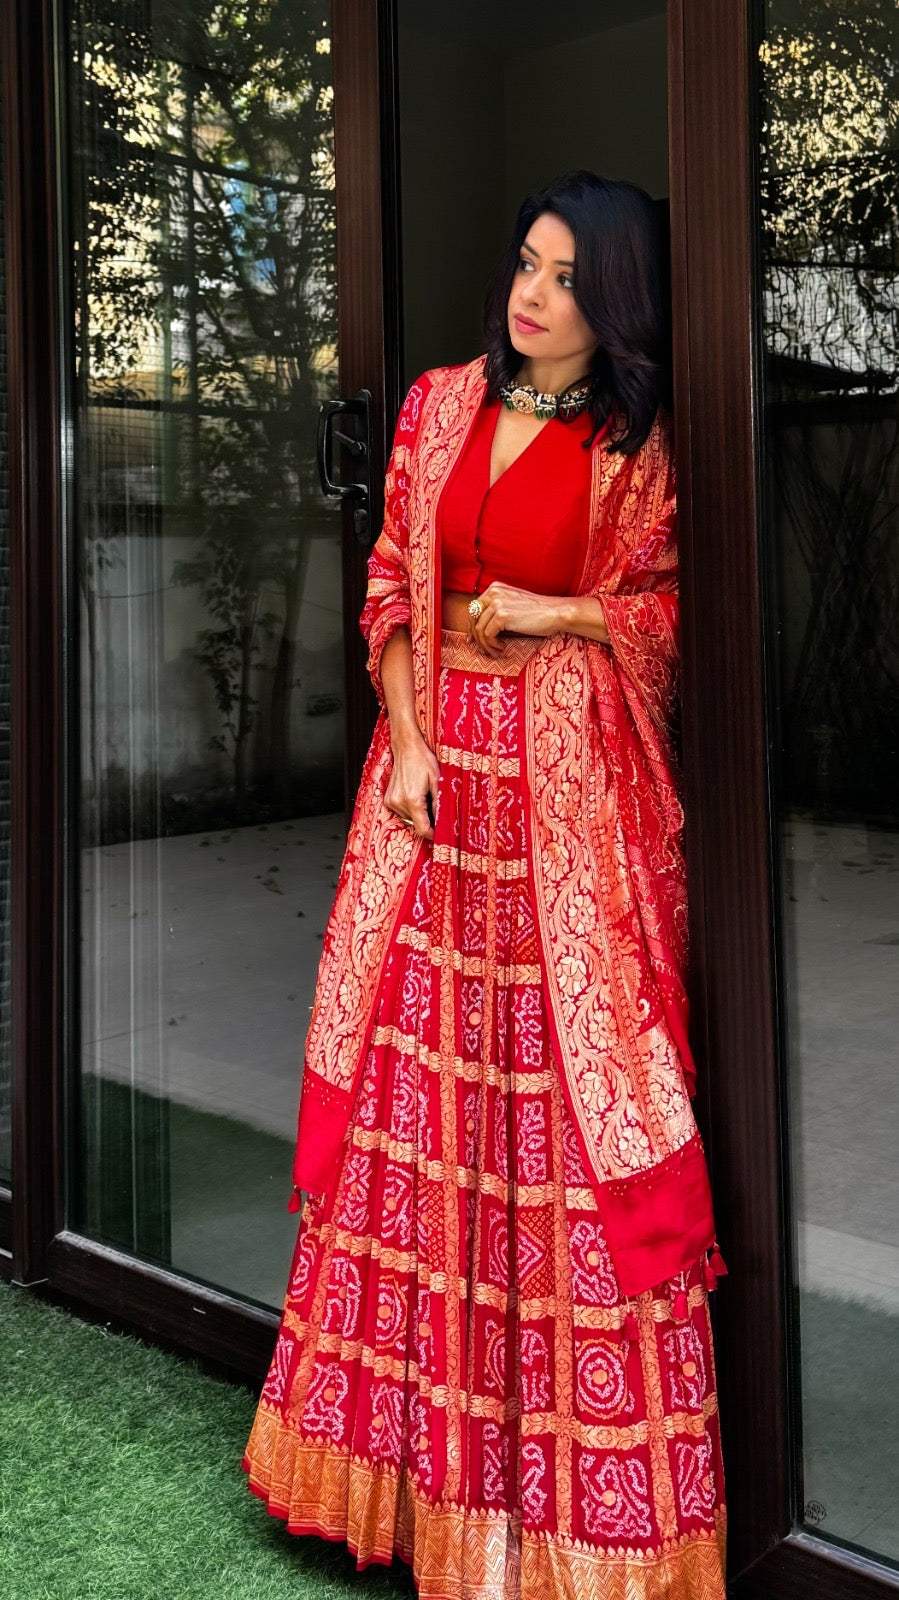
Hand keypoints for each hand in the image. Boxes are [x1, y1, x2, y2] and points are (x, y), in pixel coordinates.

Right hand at [385, 723, 439, 839]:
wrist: (406, 747)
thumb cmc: (423, 760)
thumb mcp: (437, 781)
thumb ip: (439, 803)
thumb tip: (444, 821)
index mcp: (413, 800)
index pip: (422, 829)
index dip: (432, 834)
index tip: (440, 833)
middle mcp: (399, 803)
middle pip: (415, 824)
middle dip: (427, 821)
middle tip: (435, 809)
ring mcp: (391, 801)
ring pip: (409, 819)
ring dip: (418, 814)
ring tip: (424, 797)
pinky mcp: (388, 799)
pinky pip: (401, 812)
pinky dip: (410, 808)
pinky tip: (415, 794)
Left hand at [468, 582, 564, 655]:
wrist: (555, 613)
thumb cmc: (537, 613)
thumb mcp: (513, 605)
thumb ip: (496, 610)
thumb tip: (476, 630)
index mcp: (495, 588)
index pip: (473, 608)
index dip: (473, 626)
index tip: (477, 640)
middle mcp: (493, 592)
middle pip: (472, 618)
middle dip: (476, 637)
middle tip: (486, 649)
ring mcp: (497, 603)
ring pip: (479, 630)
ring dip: (486, 645)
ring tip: (496, 651)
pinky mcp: (502, 616)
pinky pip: (488, 636)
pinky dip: (493, 645)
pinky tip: (503, 648)